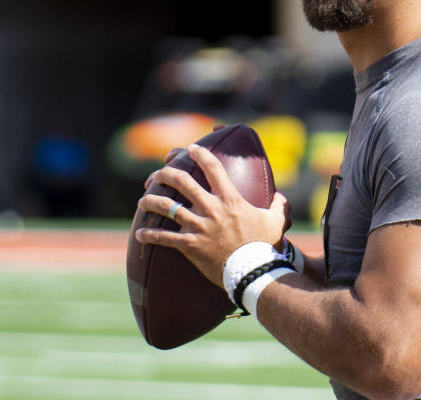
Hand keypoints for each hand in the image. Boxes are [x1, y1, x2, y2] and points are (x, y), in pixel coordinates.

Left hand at [135, 144, 289, 287]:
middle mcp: (211, 208)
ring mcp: (198, 226)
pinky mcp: (189, 245)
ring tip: (143, 200)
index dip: (199, 154)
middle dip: (165, 173)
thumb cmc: (264, 246)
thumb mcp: (276, 221)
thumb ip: (278, 206)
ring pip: (166, 206)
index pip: (213, 167)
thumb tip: (280, 197)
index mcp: (230, 199)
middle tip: (158, 174)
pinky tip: (140, 233)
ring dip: (151, 201)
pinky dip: (149, 235)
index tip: (190, 148)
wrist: (253, 271)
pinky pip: (163, 237)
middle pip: (181, 181)